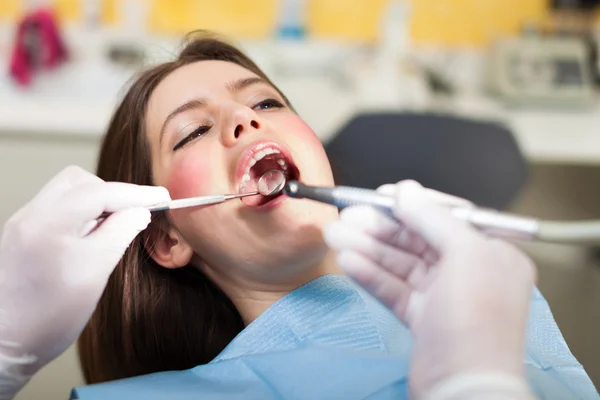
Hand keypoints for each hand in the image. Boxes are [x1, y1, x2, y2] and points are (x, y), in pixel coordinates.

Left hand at [0, 166, 168, 396]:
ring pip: (68, 192)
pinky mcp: (22, 234)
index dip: (136, 193)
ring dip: (96, 202)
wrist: (4, 343)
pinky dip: (81, 214)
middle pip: (80, 182)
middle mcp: (30, 216)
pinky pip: (57, 208)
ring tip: (114, 227)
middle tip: (136, 213)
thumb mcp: (95, 274)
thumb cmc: (48, 317)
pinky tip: (92, 236)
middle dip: (112, 193)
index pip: (100, 192)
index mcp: (47, 224)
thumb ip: (119, 234)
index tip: (161, 198)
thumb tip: (139, 212)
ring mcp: (23, 223)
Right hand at [324, 181, 535, 396]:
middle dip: (380, 227)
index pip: (448, 216)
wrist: (464, 386)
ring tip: (335, 235)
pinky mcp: (423, 317)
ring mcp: (445, 296)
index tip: (382, 195)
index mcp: (492, 252)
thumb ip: (433, 218)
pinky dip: (371, 274)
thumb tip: (406, 190)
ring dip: (367, 248)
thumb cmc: (477, 320)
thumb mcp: (464, 255)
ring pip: (400, 264)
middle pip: (418, 239)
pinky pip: (393, 287)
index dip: (413, 203)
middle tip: (346, 215)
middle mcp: (470, 271)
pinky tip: (347, 261)